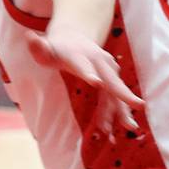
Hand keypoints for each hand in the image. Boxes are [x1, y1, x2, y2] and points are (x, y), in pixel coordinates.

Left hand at [29, 21, 143, 141]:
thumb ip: (38, 47)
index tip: (96, 83)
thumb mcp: (45, 49)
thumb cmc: (56, 49)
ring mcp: (108, 71)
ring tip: (129, 127)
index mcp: (80, 56)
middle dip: (123, 93)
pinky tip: (115, 131)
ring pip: (116, 94)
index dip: (89, 74)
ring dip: (122, 110)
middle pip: (111, 80)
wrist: (74, 39)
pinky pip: (115, 100)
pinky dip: (118, 114)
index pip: (83, 66)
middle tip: (138, 105)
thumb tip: (29, 37)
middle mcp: (99, 63)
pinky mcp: (112, 81)